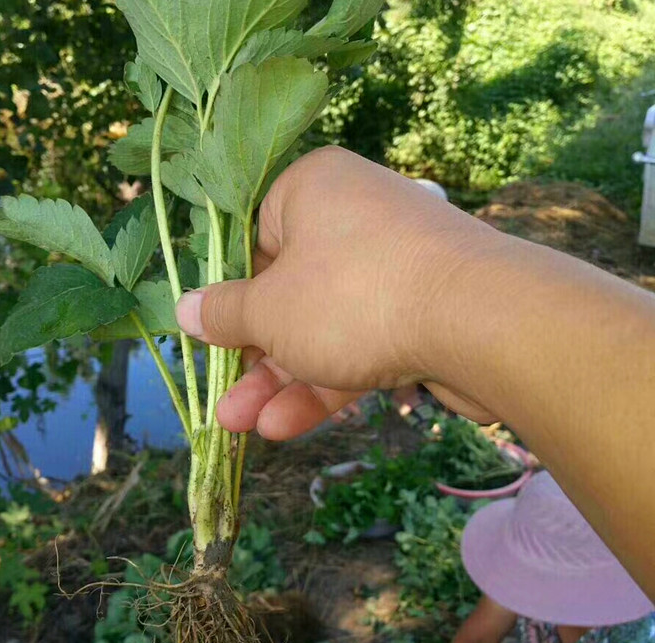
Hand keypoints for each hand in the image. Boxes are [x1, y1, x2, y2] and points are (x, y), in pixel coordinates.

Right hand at [175, 146, 500, 439]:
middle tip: (223, 401)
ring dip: (281, 381)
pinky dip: (325, 383)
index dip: (226, 291)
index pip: (252, 237)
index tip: (208, 332)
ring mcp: (390, 268)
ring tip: (241, 426)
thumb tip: (185, 310)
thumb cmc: (352, 296)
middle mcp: (352, 219)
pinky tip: (286, 426)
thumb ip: (224, 313)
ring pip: (320, 327)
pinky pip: (359, 344)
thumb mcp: (269, 311)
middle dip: (251, 357)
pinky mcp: (417, 312)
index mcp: (312, 191)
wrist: (481, 323)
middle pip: (286, 292)